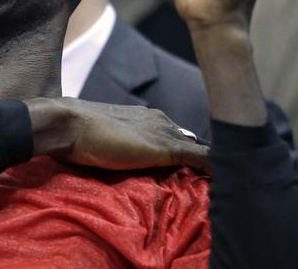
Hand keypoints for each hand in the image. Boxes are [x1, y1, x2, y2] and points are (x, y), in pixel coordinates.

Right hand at [25, 97, 209, 172]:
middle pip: (190, 141)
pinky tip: (228, 180)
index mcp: (146, 117)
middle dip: (199, 158)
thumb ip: (117, 143)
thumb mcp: (102, 137)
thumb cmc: (77, 133)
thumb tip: (118, 154)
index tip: (190, 168)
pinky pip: (203, 159)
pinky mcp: (166, 148)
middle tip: (210, 176)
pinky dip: (216, 168)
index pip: (174, 135)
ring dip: (212, 164)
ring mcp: (164, 133)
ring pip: (200, 150)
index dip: (183, 151)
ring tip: (224, 180)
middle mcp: (160, 121)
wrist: (69, 124)